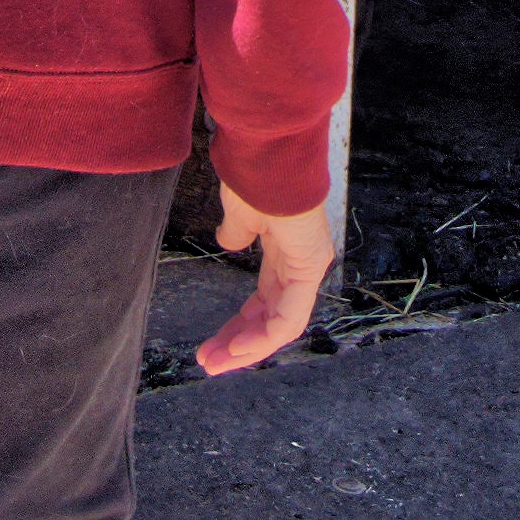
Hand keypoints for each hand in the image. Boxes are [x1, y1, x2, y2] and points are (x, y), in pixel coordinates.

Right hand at [199, 185, 335, 374]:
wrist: (265, 155)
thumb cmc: (252, 177)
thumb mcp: (239, 214)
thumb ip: (237, 232)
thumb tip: (229, 243)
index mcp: (284, 251)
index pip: (265, 301)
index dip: (240, 326)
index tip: (212, 346)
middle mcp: (300, 263)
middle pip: (271, 317)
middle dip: (239, 344)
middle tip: (209, 364)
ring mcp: (308, 266)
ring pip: (281, 324)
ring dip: (249, 348)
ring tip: (216, 364)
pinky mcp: (310, 267)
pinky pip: (289, 315)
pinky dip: (264, 337)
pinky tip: (238, 349)